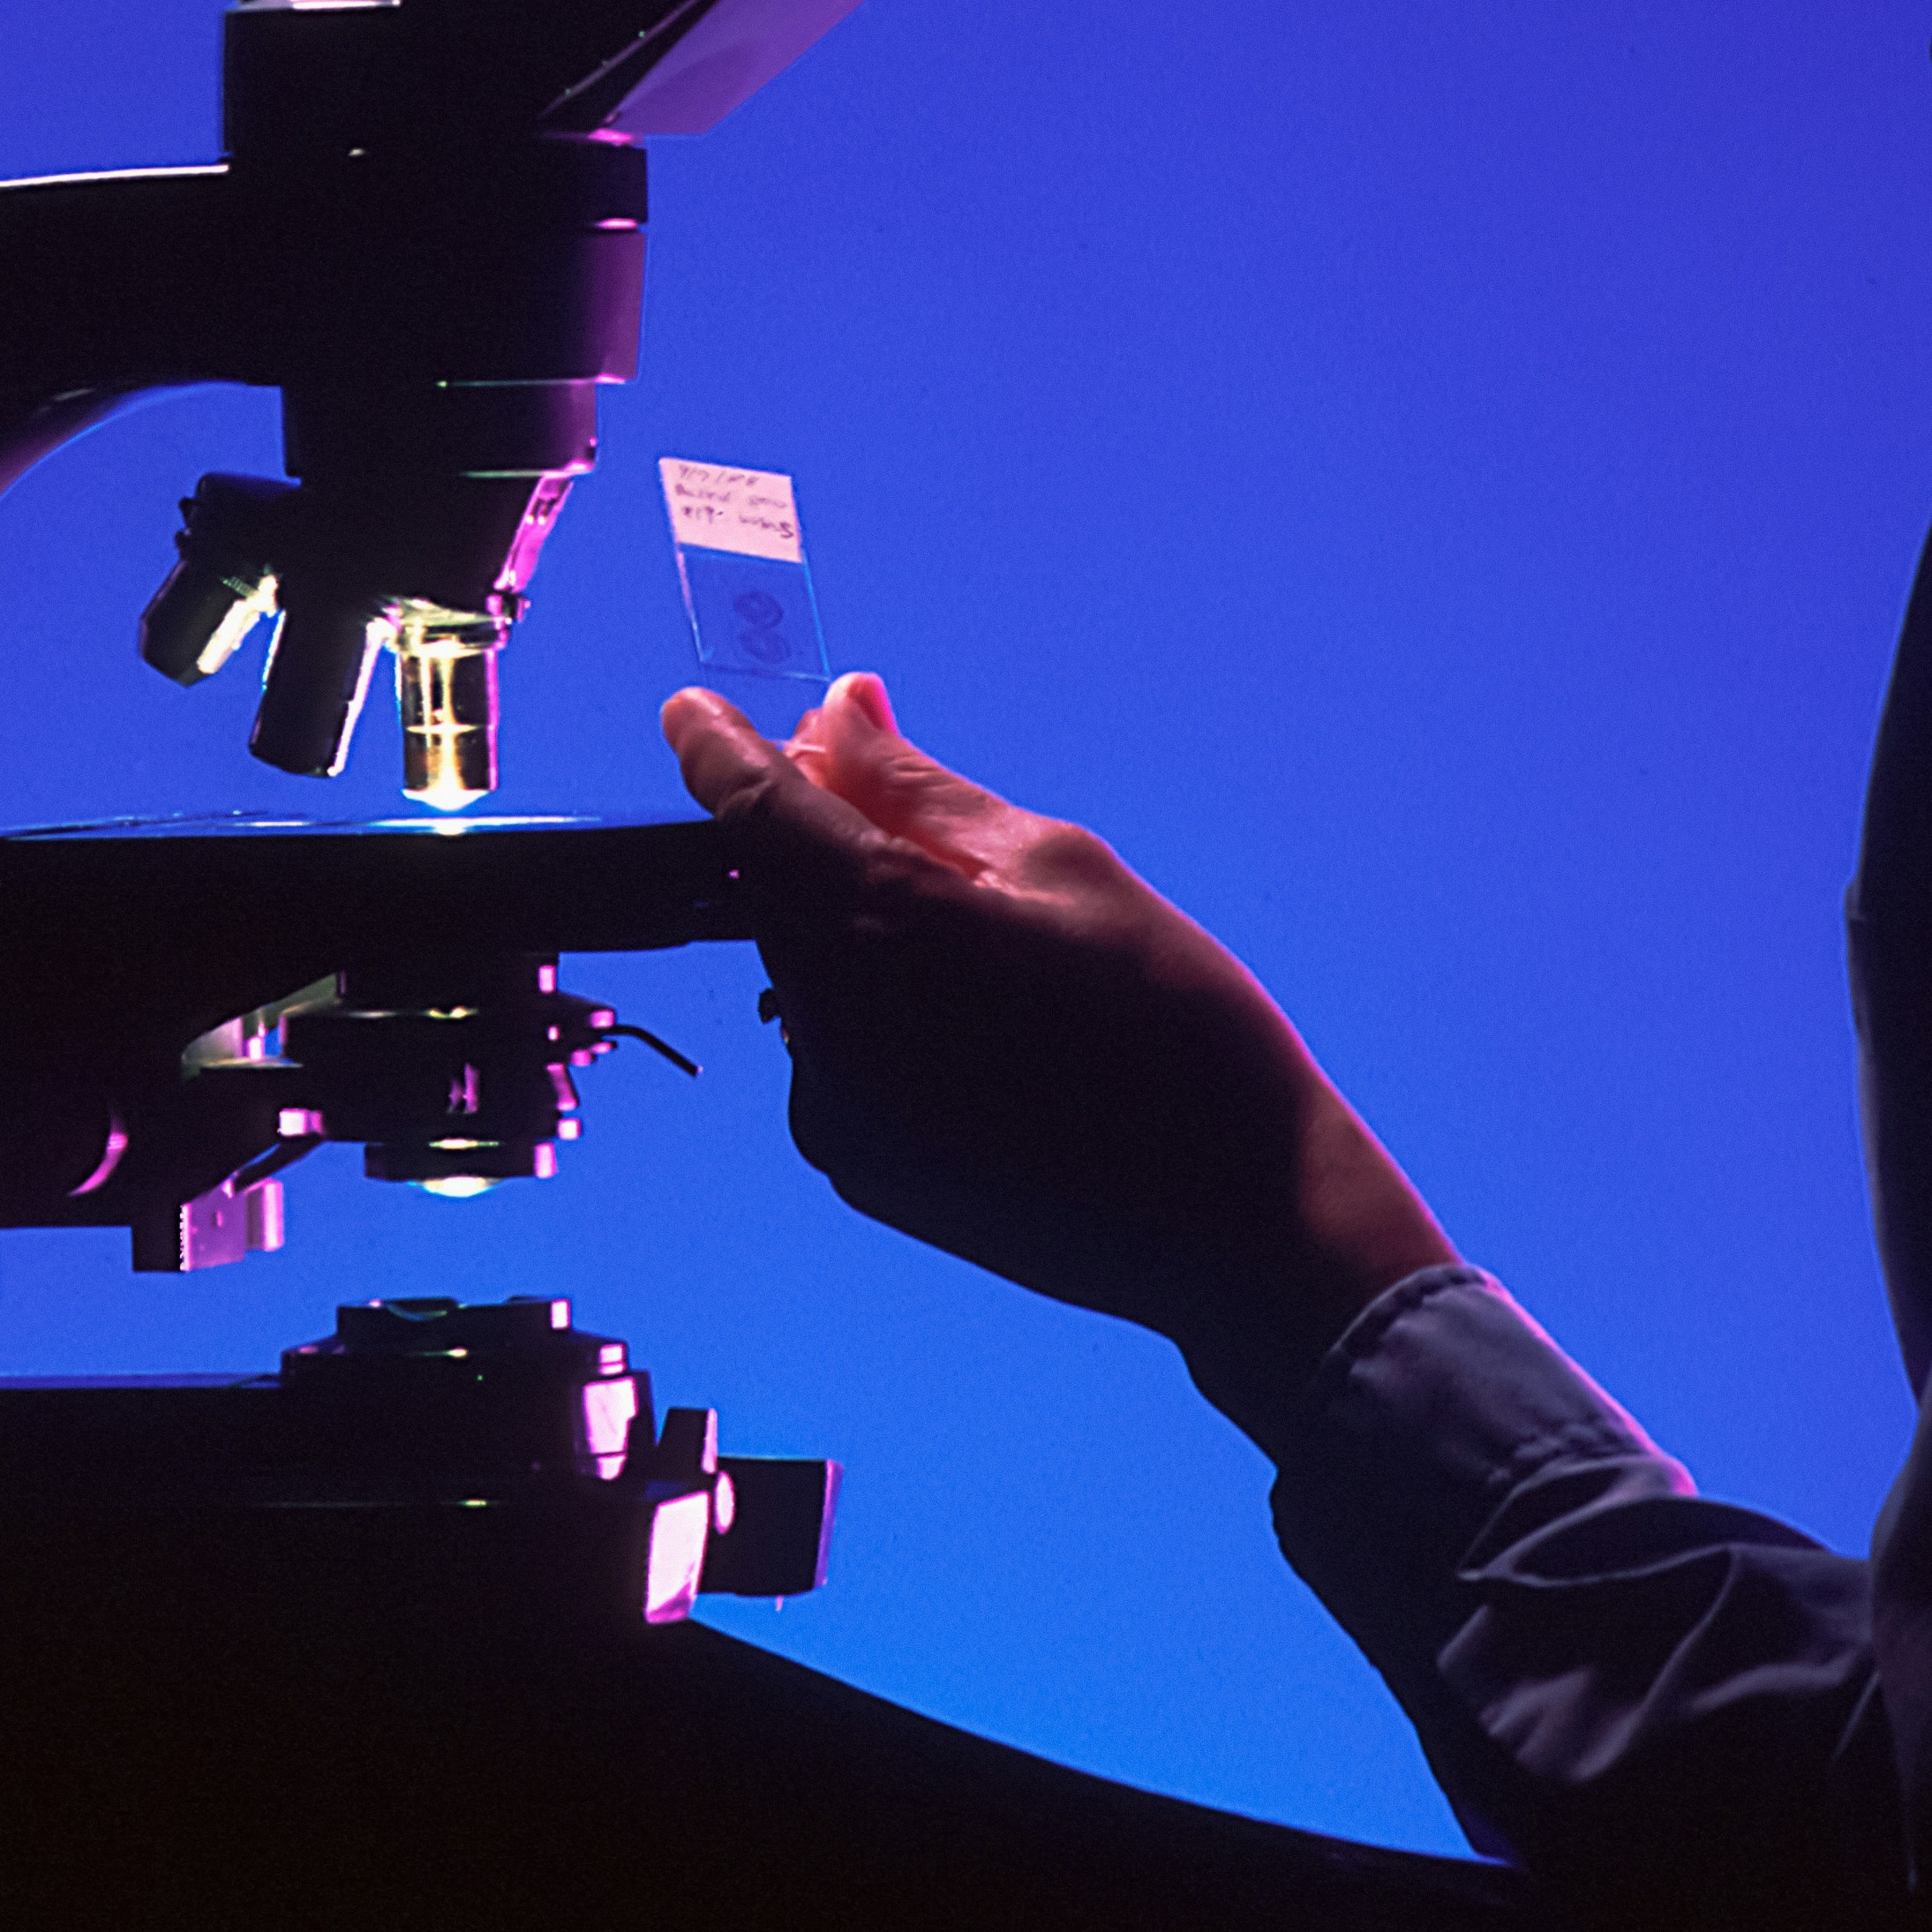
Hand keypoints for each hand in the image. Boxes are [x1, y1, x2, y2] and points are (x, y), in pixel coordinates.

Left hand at [661, 673, 1458, 1443]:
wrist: (1236, 1220)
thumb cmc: (1175, 1023)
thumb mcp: (1059, 867)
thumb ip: (921, 790)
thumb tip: (834, 716)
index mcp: (878, 926)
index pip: (749, 810)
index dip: (715, 747)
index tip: (695, 711)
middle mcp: (826, 1028)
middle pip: (776, 892)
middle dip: (818, 833)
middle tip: (901, 796)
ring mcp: (835, 1113)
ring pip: (813, 974)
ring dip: (860, 929)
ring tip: (996, 945)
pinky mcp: (859, 1171)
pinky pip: (842, 1054)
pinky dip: (886, 1012)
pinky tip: (994, 1028)